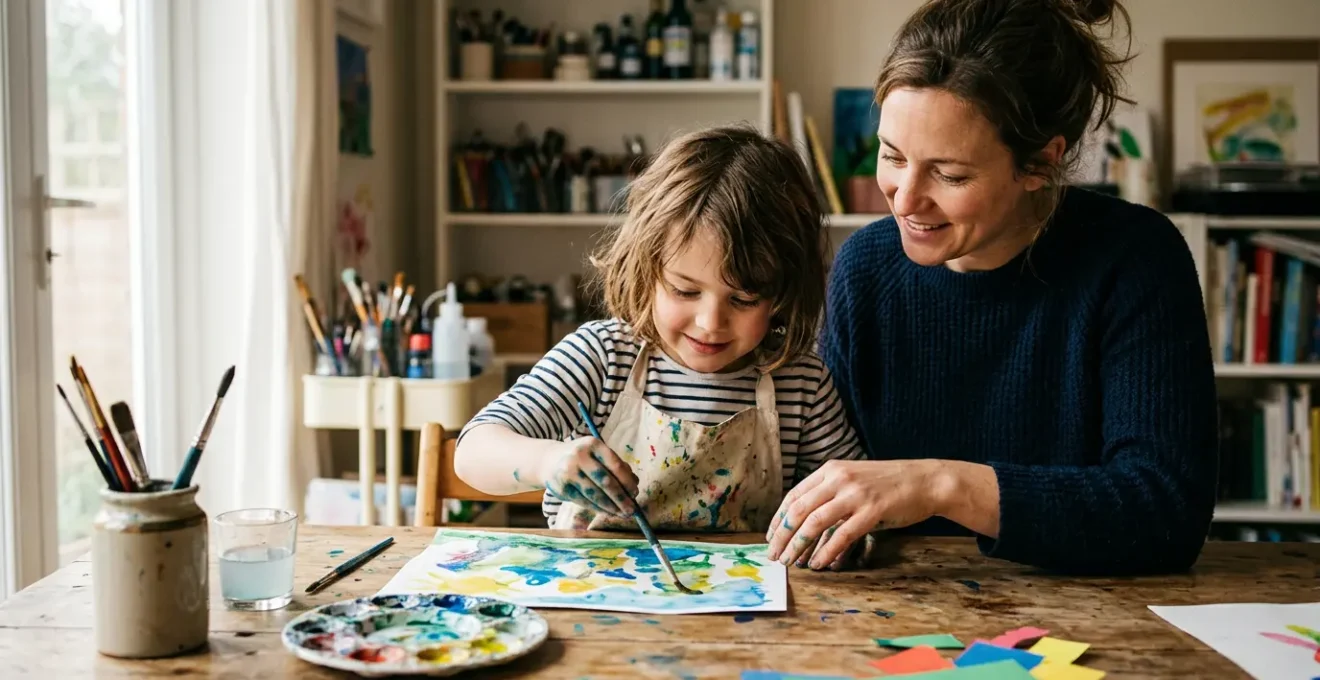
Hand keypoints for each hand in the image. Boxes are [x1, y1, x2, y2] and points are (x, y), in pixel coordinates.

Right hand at [539, 436, 639, 516]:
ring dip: (611, 507)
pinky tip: (608, 511)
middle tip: (632, 510)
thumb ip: (616, 465)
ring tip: (622, 513)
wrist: (549, 461)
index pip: (615, 465)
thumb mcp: (597, 454)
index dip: (627, 481)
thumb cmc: (582, 458)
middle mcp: (579, 457)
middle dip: (621, 498)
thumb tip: (635, 483)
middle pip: (606, 481)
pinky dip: (599, 508)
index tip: (635, 493)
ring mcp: (569, 473)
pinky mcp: (562, 489)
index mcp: (593, 444)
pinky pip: (585, 502)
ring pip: (595, 495)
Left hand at [766, 460, 951, 568]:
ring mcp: (855, 494)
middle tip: (774, 555)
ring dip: (798, 545)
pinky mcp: (872, 511)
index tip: (771, 537)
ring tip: (790, 562)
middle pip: (798, 510)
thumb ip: (830, 494)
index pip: (794, 495)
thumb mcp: (853, 480)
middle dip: (782, 535)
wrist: (925, 481)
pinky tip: (819, 563)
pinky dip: (826, 552)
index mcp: (830, 470)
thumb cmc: (888, 484)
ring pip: (815, 522)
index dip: (778, 519)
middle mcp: (839, 479)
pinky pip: (842, 535)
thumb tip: (805, 523)